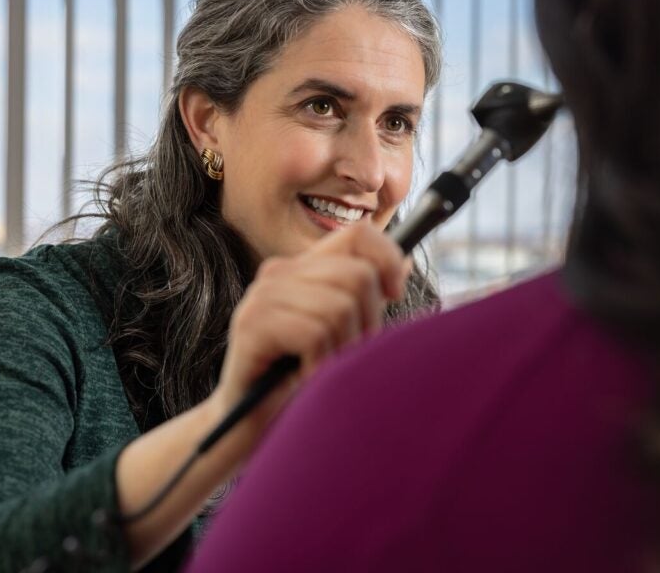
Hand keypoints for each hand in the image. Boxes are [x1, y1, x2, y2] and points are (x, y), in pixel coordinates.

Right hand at [214, 222, 410, 433]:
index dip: (387, 258)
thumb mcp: (343, 332)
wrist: (254, 425)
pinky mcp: (251, 325)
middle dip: (368, 322)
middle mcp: (280, 272)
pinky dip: (321, 363)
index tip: (395, 295)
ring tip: (325, 369)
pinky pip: (314, 332)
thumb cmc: (301, 380)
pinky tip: (307, 378)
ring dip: (343, 349)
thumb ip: (368, 297)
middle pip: (358, 274)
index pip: (358, 234)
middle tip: (349, 355)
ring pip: (340, 306)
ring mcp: (262, 296)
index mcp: (304, 268)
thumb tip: (408, 264)